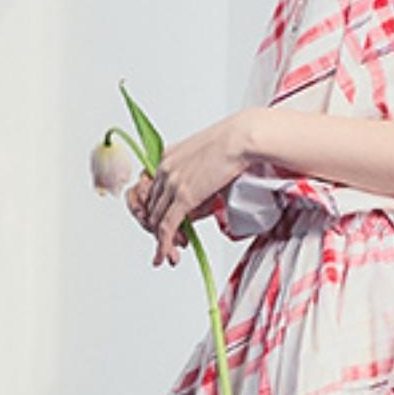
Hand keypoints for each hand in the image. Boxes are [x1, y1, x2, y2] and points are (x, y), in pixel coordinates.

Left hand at [125, 109, 253, 264]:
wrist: (241, 138)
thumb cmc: (233, 143)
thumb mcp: (205, 160)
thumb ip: (195, 179)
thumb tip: (197, 201)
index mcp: (166, 157)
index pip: (152, 192)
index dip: (158, 212)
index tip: (168, 224)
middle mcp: (164, 169)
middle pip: (152, 207)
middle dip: (159, 229)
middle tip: (172, 243)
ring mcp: (172, 183)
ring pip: (157, 220)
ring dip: (163, 240)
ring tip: (171, 254)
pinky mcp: (183, 196)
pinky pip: (167, 227)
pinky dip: (163, 245)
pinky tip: (163, 256)